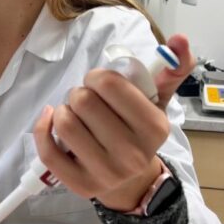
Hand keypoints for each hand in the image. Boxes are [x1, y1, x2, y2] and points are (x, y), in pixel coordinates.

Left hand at [33, 34, 193, 211]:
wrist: (132, 181)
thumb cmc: (139, 132)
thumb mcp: (158, 101)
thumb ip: (171, 69)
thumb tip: (179, 38)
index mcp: (154, 127)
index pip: (109, 84)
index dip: (97, 76)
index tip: (98, 82)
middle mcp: (132, 153)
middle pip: (83, 101)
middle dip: (80, 93)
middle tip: (86, 101)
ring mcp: (106, 173)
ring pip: (65, 123)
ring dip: (63, 110)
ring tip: (74, 114)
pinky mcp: (80, 185)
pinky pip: (49, 151)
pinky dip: (43, 128)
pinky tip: (52, 119)